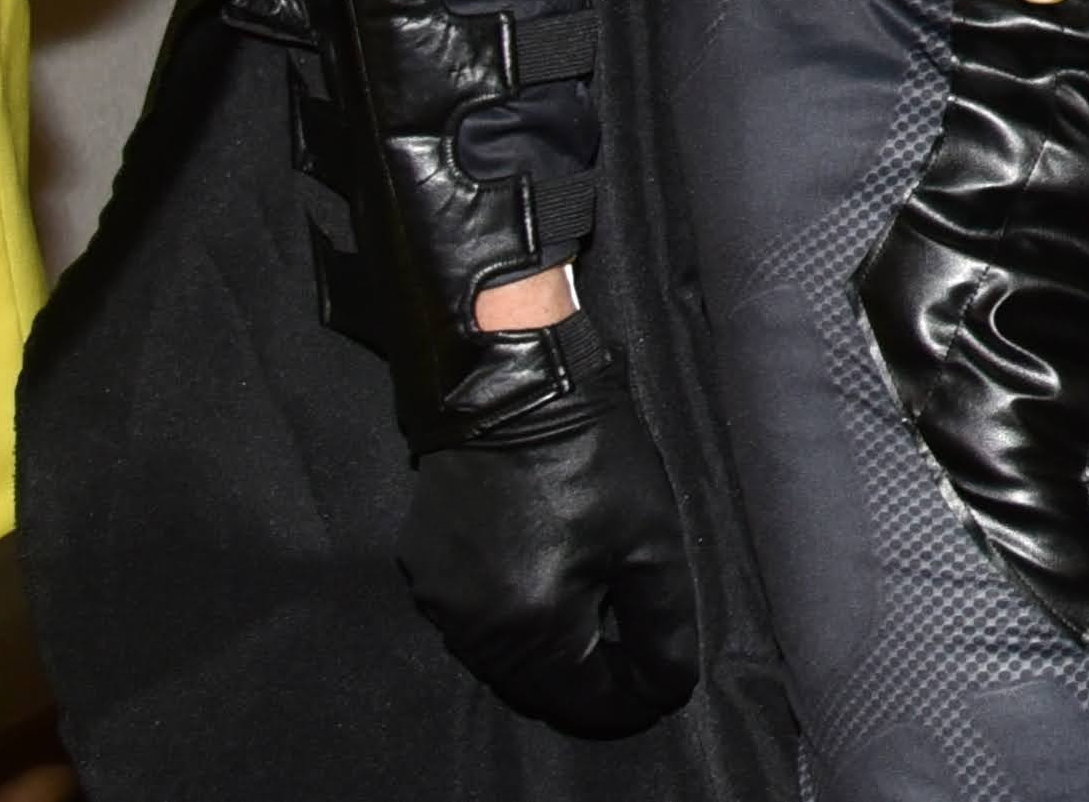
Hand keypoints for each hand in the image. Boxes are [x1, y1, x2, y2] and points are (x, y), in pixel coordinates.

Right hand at [398, 325, 699, 738]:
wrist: (509, 385)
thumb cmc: (591, 460)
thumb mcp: (651, 542)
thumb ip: (661, 626)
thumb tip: (666, 685)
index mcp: (530, 631)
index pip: (586, 703)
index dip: (633, 697)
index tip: (661, 674)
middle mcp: (471, 629)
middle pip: (538, 687)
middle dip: (590, 676)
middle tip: (632, 643)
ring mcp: (438, 598)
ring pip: (502, 656)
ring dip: (549, 648)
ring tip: (594, 606)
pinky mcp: (422, 564)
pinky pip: (472, 616)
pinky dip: (512, 613)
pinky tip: (543, 574)